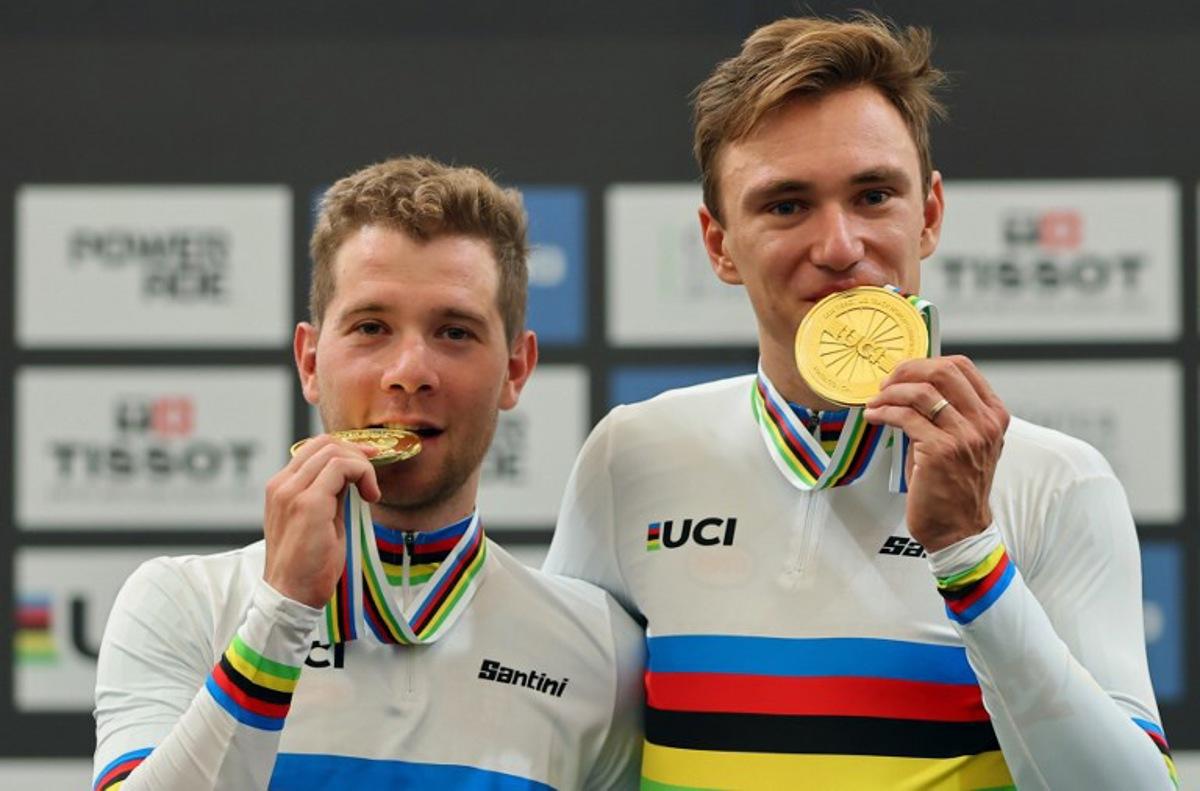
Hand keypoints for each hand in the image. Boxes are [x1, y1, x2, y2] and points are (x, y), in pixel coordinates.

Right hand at [262, 436, 381, 607]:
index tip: (367, 462)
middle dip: (356, 451)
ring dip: (362, 465)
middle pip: (323, 443)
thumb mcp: (319, 520)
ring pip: (333, 451)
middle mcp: (281, 485)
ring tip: (371, 492)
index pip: (312, 449)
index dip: (345, 449)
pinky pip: (341, 467)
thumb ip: (328, 495)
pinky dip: (363, 474)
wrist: (290, 596)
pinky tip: (370, 496)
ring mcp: (292, 492)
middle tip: (374, 471)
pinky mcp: (308, 503)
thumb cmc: (306, 565)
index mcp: (281, 488)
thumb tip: (349, 478)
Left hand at [863, 355, 1009, 551]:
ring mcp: (964, 436)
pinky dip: (884, 413)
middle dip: (907, 371)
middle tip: (886, 383)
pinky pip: (905, 417)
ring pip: (922, 392)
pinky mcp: (939, 451)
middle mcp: (983, 423)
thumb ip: (948, 413)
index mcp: (993, 415)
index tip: (904, 373)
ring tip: (876, 402)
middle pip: (943, 371)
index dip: (926, 363)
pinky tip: (874, 417)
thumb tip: (910, 387)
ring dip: (890, 393)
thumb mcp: (965, 443)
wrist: (959, 529)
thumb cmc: (956, 487)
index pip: (962, 367)